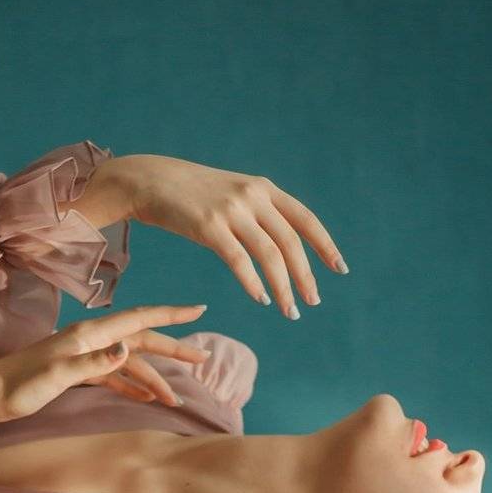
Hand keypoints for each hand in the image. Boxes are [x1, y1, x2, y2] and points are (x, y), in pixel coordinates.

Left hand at [0, 304, 214, 426]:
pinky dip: (133, 386)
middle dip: (174, 349)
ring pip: (131, 363)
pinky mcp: (78, 372)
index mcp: (90, 333)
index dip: (171, 315)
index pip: (139, 319)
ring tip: (177, 399)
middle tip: (204, 359)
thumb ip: (94, 362)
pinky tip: (147, 398)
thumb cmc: (20, 385)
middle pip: (142, 340)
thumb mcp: (58, 374)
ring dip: (154, 379)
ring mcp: (85, 355)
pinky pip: (114, 376)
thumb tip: (127, 350)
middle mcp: (91, 339)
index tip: (199, 309)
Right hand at [115, 153, 347, 317]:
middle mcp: (253, 196)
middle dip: (306, 275)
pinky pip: (239, 260)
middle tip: (313, 302)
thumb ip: (256, 212)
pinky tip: (261, 299)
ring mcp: (232, 210)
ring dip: (283, 287)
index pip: (305, 219)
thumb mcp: (232, 195)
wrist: (152, 181)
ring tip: (290, 311)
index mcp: (264, 189)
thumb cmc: (192, 196)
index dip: (324, 245)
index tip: (339, 268)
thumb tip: (278, 243)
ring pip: (270, 254)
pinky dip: (254, 283)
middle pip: (291, 242)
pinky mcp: (209, 226)